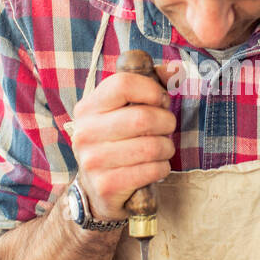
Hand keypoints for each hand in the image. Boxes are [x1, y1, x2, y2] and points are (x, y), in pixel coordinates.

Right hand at [67, 62, 178, 221]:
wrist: (98, 190)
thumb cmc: (118, 143)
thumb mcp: (124, 112)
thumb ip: (149, 85)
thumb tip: (175, 70)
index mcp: (88, 108)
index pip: (122, 84)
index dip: (152, 90)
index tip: (161, 100)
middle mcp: (85, 132)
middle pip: (142, 117)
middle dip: (166, 122)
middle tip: (167, 127)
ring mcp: (93, 161)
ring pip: (151, 147)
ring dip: (167, 148)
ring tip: (162, 149)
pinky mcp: (106, 185)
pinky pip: (151, 170)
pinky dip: (162, 168)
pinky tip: (155, 167)